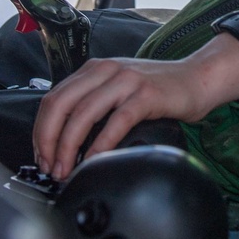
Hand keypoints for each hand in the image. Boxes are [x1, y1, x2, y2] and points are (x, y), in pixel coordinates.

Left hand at [33, 56, 212, 178]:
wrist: (197, 79)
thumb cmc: (158, 90)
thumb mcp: (118, 88)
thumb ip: (93, 103)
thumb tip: (64, 139)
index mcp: (94, 69)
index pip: (53, 98)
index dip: (41, 130)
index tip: (41, 156)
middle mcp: (106, 70)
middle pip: (61, 105)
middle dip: (48, 140)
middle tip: (50, 166)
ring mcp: (126, 81)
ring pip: (83, 113)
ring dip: (69, 146)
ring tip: (67, 168)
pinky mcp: (146, 95)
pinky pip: (116, 121)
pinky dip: (101, 144)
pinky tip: (95, 160)